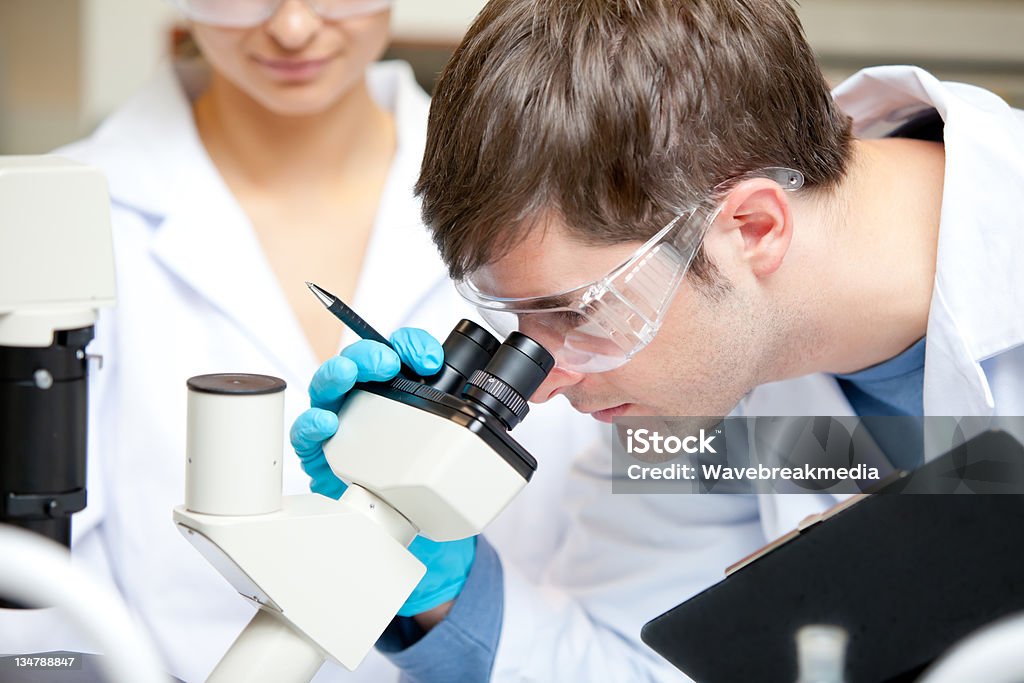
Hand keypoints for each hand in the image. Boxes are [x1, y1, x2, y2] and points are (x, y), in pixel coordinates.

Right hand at [289, 328, 475, 618]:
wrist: (412, 526)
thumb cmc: (425, 475)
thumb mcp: (451, 443)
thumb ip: (469, 423)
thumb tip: (505, 414)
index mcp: (397, 389)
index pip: (398, 352)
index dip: (411, 346)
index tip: (430, 358)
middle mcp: (365, 400)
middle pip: (359, 363)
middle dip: (371, 354)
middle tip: (389, 362)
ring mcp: (341, 424)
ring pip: (328, 387)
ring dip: (337, 375)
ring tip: (350, 375)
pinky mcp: (322, 454)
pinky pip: (306, 435)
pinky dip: (311, 424)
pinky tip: (327, 422)